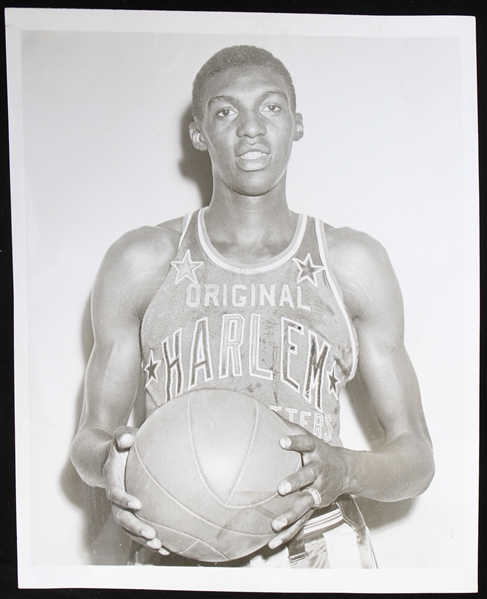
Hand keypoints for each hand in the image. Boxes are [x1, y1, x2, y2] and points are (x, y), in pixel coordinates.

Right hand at [103, 426, 168, 554]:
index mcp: (112, 478)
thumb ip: (122, 435)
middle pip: (120, 517)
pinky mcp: (130, 511)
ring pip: (128, 528)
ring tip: (159, 546)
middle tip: (151, 533)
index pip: (114, 492)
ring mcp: (121, 506)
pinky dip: (148, 540)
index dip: (123, 499)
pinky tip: (165, 548)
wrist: (112, 456)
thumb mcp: (121, 435)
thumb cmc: (122, 443)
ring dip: (141, 539)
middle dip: (135, 527)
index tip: (138, 504)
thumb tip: (126, 439)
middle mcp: (114, 495)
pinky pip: (137, 528)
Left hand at [268, 422, 348, 549]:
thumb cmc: (319, 451)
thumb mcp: (309, 437)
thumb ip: (288, 427)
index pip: (305, 444)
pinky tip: (274, 542)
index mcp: (316, 452)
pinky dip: (289, 532)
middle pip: (307, 476)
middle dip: (295, 482)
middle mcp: (318, 471)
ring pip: (305, 503)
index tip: (282, 441)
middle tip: (282, 488)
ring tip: (276, 523)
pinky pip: (302, 522)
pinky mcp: (315, 506)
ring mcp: (318, 490)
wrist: (347, 471)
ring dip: (291, 514)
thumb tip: (264, 411)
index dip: (295, 443)